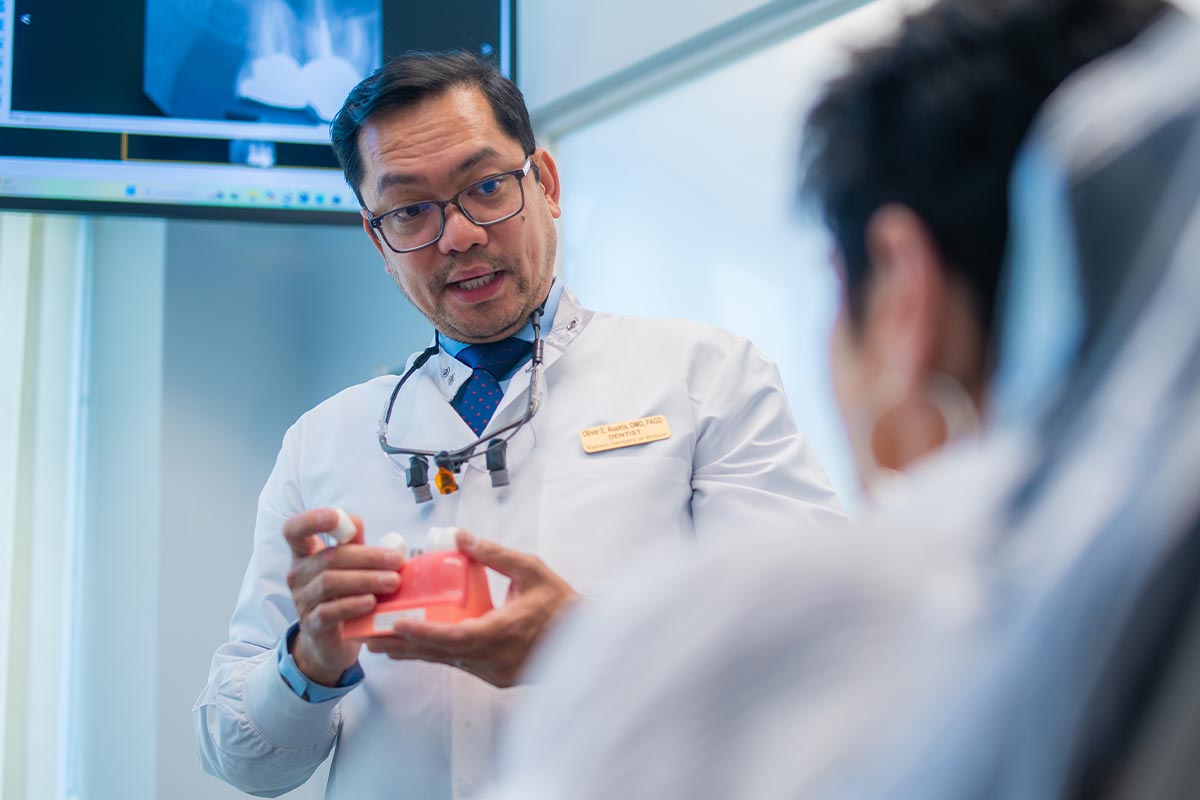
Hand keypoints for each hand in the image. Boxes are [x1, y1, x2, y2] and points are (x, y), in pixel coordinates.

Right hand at [283, 508, 404, 685]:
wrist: (332, 641)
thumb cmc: (343, 595)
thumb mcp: (350, 566)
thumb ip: (354, 544)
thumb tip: (362, 523)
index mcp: (305, 554)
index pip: (294, 530)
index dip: (311, 520)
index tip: (336, 517)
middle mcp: (298, 575)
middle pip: (329, 558)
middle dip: (367, 557)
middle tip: (398, 560)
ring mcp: (302, 601)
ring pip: (330, 583)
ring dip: (366, 580)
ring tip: (393, 582)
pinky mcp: (313, 625)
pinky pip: (330, 612)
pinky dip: (352, 605)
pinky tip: (372, 602)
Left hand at [365, 530, 578, 687]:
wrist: (587, 638)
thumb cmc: (560, 602)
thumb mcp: (530, 569)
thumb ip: (493, 554)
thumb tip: (459, 536)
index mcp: (503, 632)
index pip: (454, 637)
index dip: (423, 634)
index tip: (397, 626)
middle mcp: (496, 658)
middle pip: (442, 656)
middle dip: (406, 648)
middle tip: (374, 638)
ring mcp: (497, 673)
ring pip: (450, 663)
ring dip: (419, 654)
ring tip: (387, 644)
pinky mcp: (499, 677)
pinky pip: (464, 666)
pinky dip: (441, 656)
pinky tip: (423, 648)